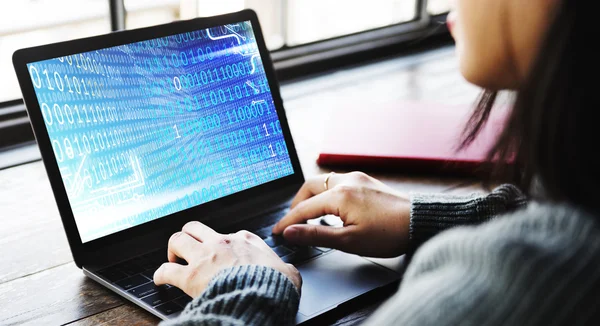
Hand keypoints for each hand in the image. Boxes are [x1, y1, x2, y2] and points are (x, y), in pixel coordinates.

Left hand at [154, 221, 301, 297]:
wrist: (261, 296)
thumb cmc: (274, 285)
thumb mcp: (288, 272)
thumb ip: (285, 268)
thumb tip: (289, 273)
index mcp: (245, 240)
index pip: (229, 234)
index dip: (223, 244)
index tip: (222, 254)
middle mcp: (222, 243)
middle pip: (195, 227)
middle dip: (189, 236)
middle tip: (188, 249)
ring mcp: (204, 257)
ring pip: (177, 239)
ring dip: (173, 249)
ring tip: (173, 259)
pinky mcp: (191, 276)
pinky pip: (166, 270)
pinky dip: (160, 274)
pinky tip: (160, 279)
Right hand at [272, 172, 410, 257]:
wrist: (420, 222)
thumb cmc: (389, 233)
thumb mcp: (349, 241)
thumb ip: (316, 235)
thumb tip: (291, 232)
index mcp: (339, 195)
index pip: (304, 208)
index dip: (288, 221)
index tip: (277, 232)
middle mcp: (346, 181)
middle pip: (309, 186)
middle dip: (297, 203)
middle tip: (292, 222)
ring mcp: (357, 178)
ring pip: (323, 181)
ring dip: (312, 197)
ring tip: (309, 216)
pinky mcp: (366, 181)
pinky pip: (337, 182)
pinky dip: (326, 193)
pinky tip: (330, 208)